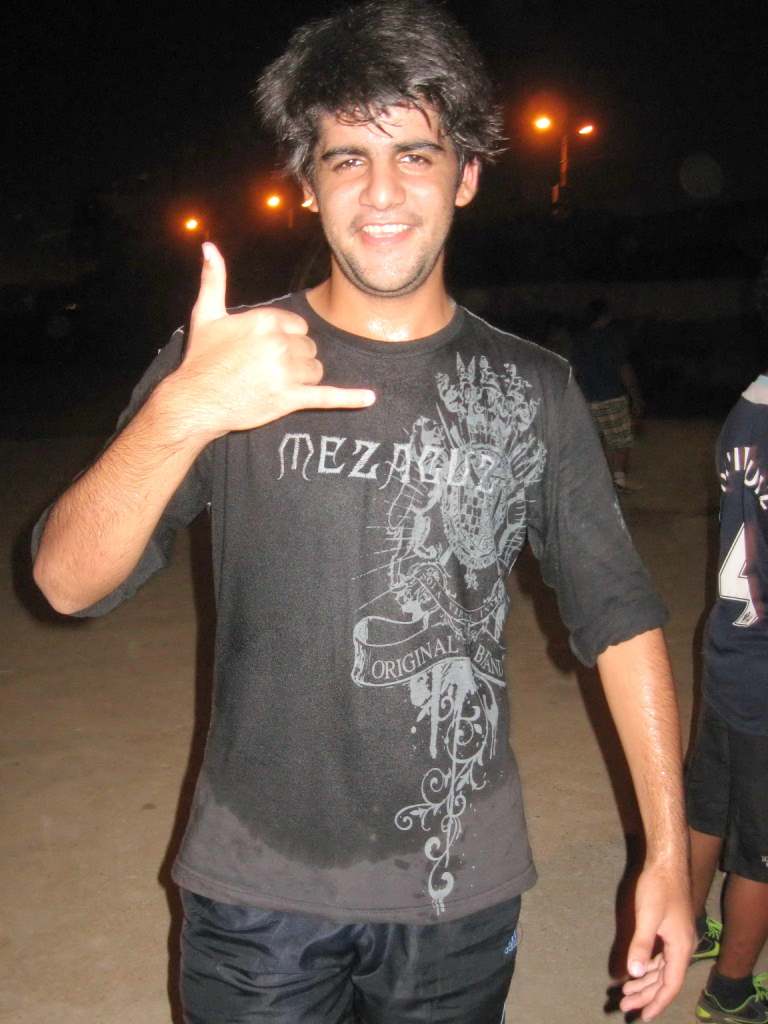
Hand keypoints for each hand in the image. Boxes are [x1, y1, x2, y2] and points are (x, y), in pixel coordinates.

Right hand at [170, 242, 375, 439]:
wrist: (195, 401)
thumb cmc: (201, 358)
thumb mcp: (206, 314)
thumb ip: (213, 279)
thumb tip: (208, 246)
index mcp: (266, 319)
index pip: (299, 327)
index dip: (285, 340)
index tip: (263, 351)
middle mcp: (279, 343)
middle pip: (309, 349)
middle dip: (293, 360)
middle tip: (264, 371)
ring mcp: (286, 372)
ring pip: (315, 371)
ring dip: (301, 379)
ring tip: (273, 385)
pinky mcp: (289, 398)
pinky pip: (327, 396)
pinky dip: (350, 398)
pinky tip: (369, 398)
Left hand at [619, 860, 693, 1020]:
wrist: (667, 863)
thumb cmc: (658, 887)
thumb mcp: (647, 916)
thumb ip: (641, 945)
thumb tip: (633, 973)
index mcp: (681, 948)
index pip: (670, 985)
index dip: (657, 1002)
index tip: (643, 1016)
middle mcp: (683, 947)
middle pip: (665, 980)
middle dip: (646, 994)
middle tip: (624, 1005)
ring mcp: (678, 938)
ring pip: (662, 968)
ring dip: (645, 980)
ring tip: (626, 991)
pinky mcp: (671, 930)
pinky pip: (661, 956)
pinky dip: (648, 966)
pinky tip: (637, 970)